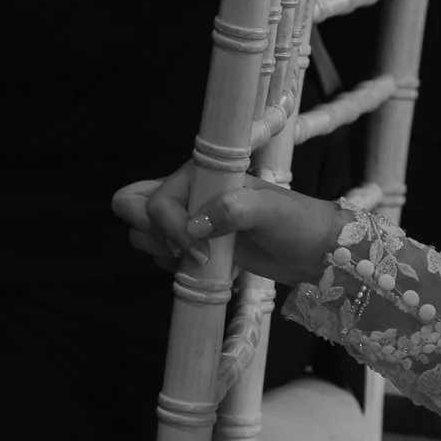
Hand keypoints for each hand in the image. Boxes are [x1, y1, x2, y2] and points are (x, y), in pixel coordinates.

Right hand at [115, 162, 344, 289]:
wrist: (311, 249)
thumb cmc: (295, 221)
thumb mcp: (269, 211)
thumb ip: (232, 210)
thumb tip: (196, 227)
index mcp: (199, 174)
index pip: (154, 199)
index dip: (170, 229)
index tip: (201, 249)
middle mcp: (187, 192)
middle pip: (130, 205)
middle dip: (152, 234)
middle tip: (190, 250)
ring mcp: (187, 218)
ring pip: (140, 233)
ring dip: (162, 251)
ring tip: (201, 259)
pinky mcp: (192, 244)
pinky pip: (158, 254)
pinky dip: (172, 264)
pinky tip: (205, 266)